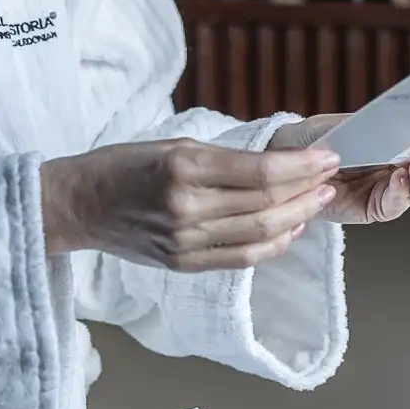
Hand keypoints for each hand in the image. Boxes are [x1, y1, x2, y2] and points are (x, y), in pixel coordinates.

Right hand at [41, 139, 339, 271]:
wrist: (79, 205)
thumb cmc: (123, 165)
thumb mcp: (173, 145)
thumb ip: (224, 157)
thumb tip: (278, 163)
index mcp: (184, 168)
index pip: (261, 172)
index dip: (303, 166)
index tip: (328, 157)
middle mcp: (186, 207)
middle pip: (266, 204)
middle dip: (307, 192)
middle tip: (330, 179)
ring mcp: (185, 241)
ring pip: (259, 234)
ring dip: (297, 218)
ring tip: (317, 202)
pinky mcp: (183, 263)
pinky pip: (241, 258)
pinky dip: (272, 245)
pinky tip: (289, 230)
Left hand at [267, 114, 409, 224]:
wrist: (279, 164)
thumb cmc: (309, 140)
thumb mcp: (335, 125)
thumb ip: (361, 126)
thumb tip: (390, 124)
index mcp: (391, 144)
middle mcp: (393, 168)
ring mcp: (383, 190)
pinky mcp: (369, 209)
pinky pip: (390, 205)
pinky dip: (399, 195)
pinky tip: (400, 181)